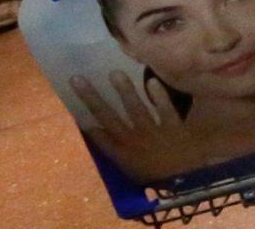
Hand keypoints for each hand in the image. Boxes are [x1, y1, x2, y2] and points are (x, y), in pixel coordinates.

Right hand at [74, 69, 189, 168]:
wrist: (183, 179)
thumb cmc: (153, 171)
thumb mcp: (127, 166)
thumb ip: (112, 148)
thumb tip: (95, 129)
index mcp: (120, 152)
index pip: (97, 134)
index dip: (83, 118)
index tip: (71, 101)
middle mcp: (132, 140)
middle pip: (108, 116)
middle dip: (92, 98)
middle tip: (78, 79)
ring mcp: (153, 131)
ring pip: (135, 109)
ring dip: (125, 91)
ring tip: (114, 74)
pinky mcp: (173, 126)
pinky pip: (165, 109)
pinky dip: (158, 96)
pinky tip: (151, 81)